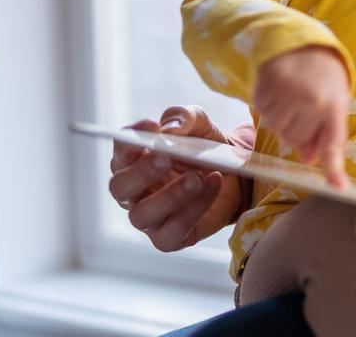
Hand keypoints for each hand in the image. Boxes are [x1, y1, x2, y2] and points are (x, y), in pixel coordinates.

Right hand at [108, 105, 243, 251]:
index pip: (120, 150)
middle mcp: (134, 191)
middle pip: (120, 186)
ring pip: (141, 215)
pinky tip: (213, 185)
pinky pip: (172, 231)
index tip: (152, 127)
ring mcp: (149, 217)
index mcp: (134, 161)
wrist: (236, 177)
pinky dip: (194, 209)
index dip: (130, 140)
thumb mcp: (200, 125)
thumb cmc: (206, 148)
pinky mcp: (169, 238)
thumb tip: (169, 129)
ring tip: (196, 178)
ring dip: (169, 196)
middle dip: (141, 172)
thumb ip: (184, 118)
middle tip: (166, 157)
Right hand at [253, 45, 350, 187]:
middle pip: (297, 139)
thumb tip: (310, 159)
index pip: (334, 143)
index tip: (339, 188)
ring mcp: (286, 95)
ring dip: (284, 119)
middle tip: (305, 106)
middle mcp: (311, 101)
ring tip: (293, 96)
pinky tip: (280, 91)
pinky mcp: (265, 89)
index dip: (335, 168)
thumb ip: (325, 131)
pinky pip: (264, 115)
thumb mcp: (333, 99)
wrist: (301, 42)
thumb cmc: (322, 76)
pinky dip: (270, 108)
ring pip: (279, 130)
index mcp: (334, 104)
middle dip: (300, 129)